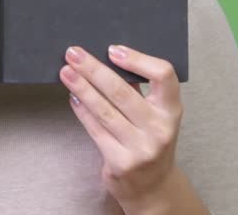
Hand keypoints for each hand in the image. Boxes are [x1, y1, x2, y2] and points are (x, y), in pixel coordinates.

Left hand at [60, 44, 188, 212]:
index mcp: (172, 111)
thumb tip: (106, 58)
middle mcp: (159, 129)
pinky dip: (82, 111)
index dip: (138, 60)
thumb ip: (140, 91)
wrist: (154, 188)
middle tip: (74, 53)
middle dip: (94, 69)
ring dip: (82, 88)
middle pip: (123, 92)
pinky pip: (96, 130)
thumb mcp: (157, 116)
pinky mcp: (120, 162)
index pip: (164, 76)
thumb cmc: (151, 141)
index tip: (113, 50)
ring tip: (66, 72)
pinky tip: (73, 97)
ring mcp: (140, 148)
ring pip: (105, 111)